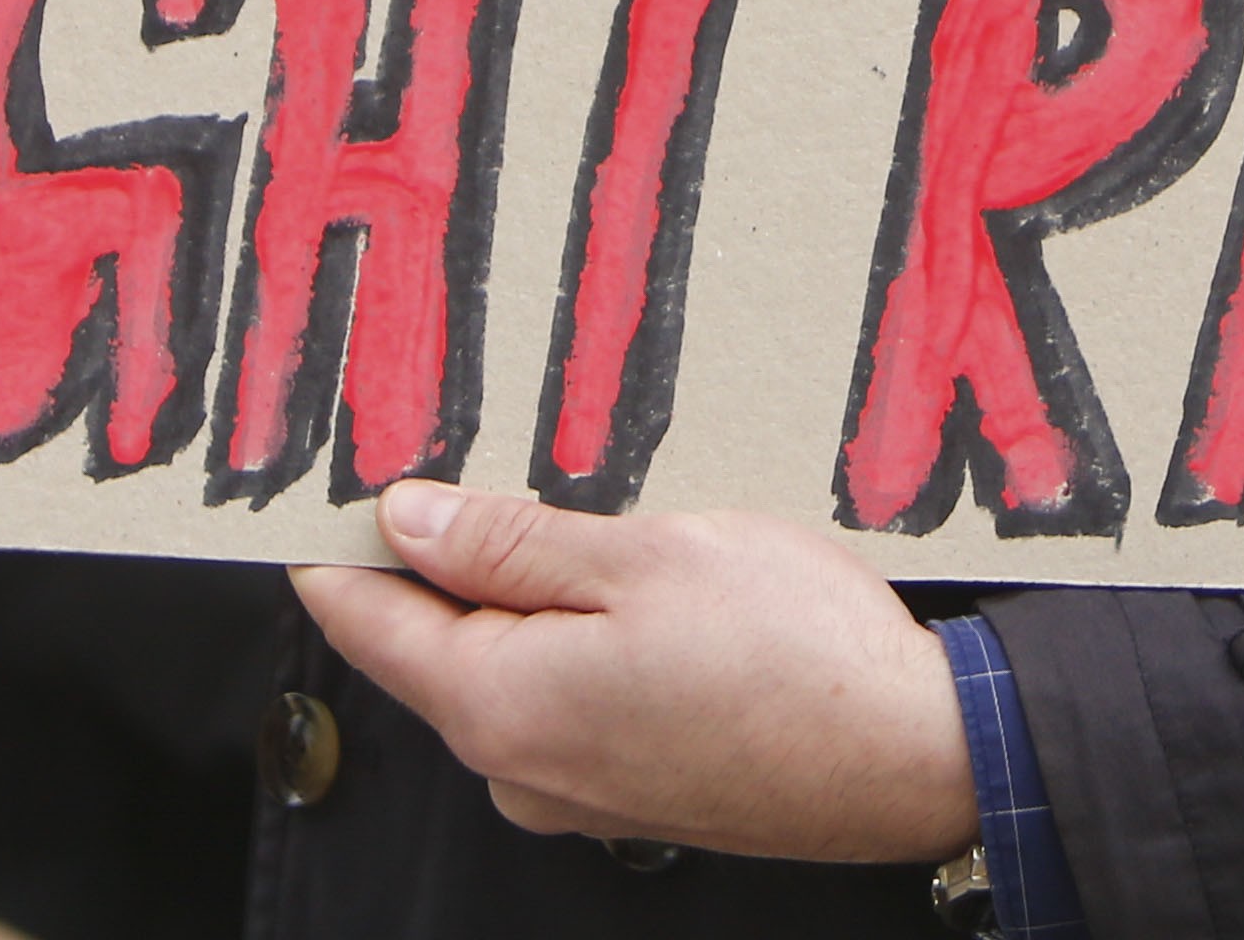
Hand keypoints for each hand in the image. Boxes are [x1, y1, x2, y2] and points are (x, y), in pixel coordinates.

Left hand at [293, 483, 976, 862]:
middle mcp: (517, 768)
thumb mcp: (643, 555)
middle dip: (443, 550)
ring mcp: (574, 791)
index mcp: (498, 705)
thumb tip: (406, 520)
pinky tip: (636, 584)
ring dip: (524, 590)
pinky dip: (574, 637)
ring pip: (505, 667)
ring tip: (588, 510)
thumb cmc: (793, 654)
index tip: (330, 472)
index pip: (363, 618)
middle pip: (431, 642)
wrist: (913, 756)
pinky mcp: (629, 792)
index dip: (338, 537)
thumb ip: (510, 542)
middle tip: (474, 450)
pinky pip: (564, 699)